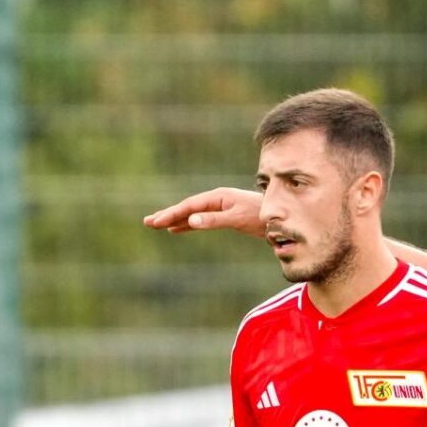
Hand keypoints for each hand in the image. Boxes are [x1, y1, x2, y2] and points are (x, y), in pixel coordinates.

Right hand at [143, 187, 263, 237]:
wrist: (278, 219)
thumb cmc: (259, 216)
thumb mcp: (236, 218)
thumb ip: (214, 219)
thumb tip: (191, 220)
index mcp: (218, 197)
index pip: (190, 206)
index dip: (172, 214)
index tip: (157, 222)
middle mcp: (216, 200)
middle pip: (187, 208)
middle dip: (167, 215)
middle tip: (147, 222)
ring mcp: (219, 207)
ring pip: (192, 214)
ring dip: (175, 220)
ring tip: (156, 224)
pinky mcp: (223, 216)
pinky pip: (200, 220)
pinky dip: (187, 224)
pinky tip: (177, 229)